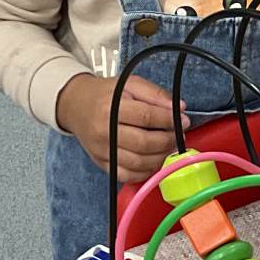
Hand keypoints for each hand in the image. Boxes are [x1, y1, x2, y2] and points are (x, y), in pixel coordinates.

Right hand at [56, 73, 187, 182]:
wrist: (75, 106)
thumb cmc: (104, 95)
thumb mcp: (129, 84)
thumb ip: (155, 94)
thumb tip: (180, 108)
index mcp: (111, 107)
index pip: (147, 117)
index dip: (169, 120)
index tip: (183, 120)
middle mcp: (104, 131)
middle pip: (144, 143)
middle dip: (168, 141)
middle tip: (178, 136)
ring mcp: (102, 150)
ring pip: (138, 163)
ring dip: (160, 158)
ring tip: (169, 148)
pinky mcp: (102, 163)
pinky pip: (127, 175)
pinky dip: (145, 172)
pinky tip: (154, 160)